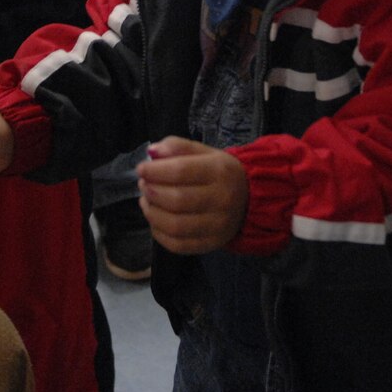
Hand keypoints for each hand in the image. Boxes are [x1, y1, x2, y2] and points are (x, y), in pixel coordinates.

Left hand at [137, 136, 248, 254]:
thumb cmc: (221, 172)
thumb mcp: (204, 152)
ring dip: (152, 213)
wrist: (250, 199)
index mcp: (220, 171)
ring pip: (175, 226)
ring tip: (147, 201)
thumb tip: (152, 152)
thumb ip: (178, 147)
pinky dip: (159, 234)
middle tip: (143, 185)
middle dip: (152, 192)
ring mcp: (218, 226)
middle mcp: (222, 200)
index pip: (181, 171)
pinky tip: (156, 220)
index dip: (155, 171)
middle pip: (177, 200)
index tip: (141, 169)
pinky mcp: (212, 244)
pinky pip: (178, 245)